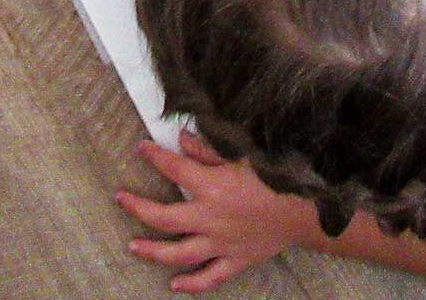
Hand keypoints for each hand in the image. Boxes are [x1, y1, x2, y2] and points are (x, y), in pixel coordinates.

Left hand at [117, 134, 308, 293]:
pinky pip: (209, 277)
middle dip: (139, 209)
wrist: (304, 211)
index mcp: (212, 187)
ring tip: (134, 247)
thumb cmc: (273, 178)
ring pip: (180, 253)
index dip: (154, 156)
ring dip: (154, 251)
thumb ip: (208, 150)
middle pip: (164, 218)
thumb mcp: (241, 155)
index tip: (141, 148)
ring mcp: (221, 243)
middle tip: (121, 200)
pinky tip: (174, 285)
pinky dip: (191, 284)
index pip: (173, 168)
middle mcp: (211, 218)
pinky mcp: (235, 260)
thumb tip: (181, 139)